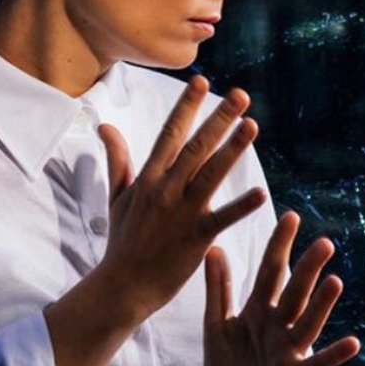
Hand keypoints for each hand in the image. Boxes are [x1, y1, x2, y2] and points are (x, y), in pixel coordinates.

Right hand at [96, 75, 266, 322]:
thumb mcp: (117, 195)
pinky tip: (259, 193)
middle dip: (218, 119)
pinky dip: (240, 207)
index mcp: (148, 177)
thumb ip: (117, 158)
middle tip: (240, 95)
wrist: (123, 285)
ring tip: (252, 125)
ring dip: (232, 149)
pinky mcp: (195, 238)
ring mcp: (181, 212)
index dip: (187, 106)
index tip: (202, 81)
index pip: (170, 133)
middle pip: (195, 146)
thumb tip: (105, 126)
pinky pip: (221, 219)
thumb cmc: (123, 240)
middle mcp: (165, 189)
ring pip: (210, 174)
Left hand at [203, 211, 360, 365]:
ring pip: (307, 322)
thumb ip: (217, 289)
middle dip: (307, 268)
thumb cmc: (228, 363)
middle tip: (324, 242)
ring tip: (336, 281)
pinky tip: (354, 342)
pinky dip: (333, 354)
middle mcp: (277, 324)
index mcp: (257, 308)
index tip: (291, 217)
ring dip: (322, 304)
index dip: (279, 245)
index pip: (270, 270)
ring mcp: (287, 350)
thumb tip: (214, 247)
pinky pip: (315, 365)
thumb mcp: (215, 324)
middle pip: (294, 291)